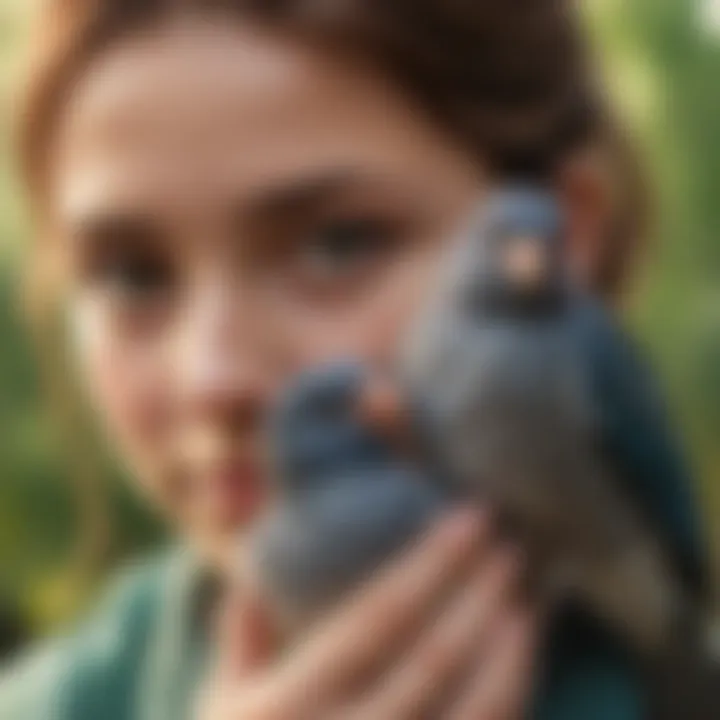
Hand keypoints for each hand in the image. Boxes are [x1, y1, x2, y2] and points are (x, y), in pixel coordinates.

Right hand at [195, 509, 538, 719]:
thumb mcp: (222, 705)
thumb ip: (241, 637)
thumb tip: (261, 569)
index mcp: (288, 706)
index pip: (376, 618)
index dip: (431, 563)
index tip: (471, 518)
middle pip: (433, 659)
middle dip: (480, 595)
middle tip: (511, 548)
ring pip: (473, 714)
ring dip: (509, 655)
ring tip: (529, 605)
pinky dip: (510, 708)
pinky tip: (522, 673)